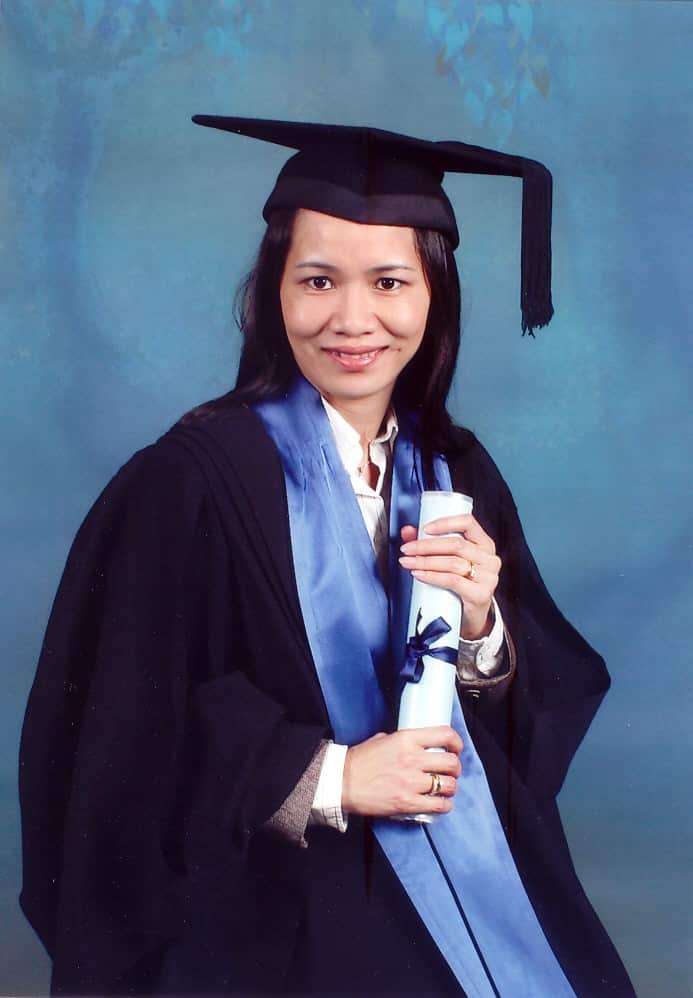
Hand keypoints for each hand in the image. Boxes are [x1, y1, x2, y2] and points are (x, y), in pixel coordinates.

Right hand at [342, 726, 462, 817]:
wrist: (341, 782)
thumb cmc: (358, 761)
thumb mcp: (382, 739)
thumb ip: (402, 741)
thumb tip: (417, 745)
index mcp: (406, 739)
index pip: (444, 735)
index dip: (456, 742)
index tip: (456, 748)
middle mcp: (412, 759)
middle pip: (451, 763)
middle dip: (455, 768)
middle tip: (450, 772)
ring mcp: (411, 782)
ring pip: (448, 785)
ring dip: (450, 788)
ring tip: (444, 789)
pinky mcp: (408, 803)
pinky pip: (439, 805)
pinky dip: (444, 805)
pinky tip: (440, 803)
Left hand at [399, 514, 500, 638]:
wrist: (470, 617)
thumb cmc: (459, 586)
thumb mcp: (447, 561)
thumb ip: (428, 543)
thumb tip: (407, 531)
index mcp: (484, 544)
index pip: (468, 523)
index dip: (445, 523)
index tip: (424, 529)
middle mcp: (489, 558)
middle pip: (455, 544)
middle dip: (426, 546)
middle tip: (407, 549)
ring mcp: (488, 577)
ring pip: (452, 562)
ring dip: (425, 561)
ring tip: (408, 562)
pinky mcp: (481, 594)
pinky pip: (452, 580)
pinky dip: (432, 576)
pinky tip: (419, 574)